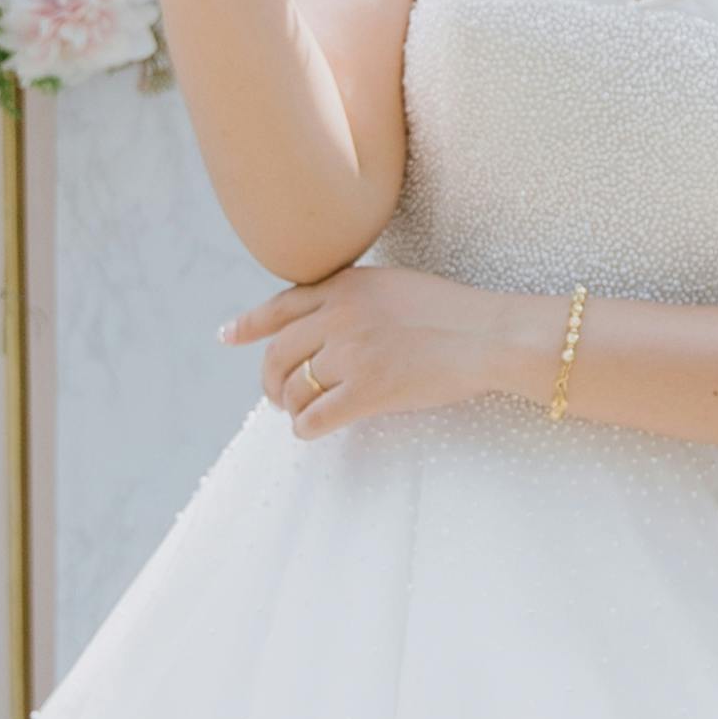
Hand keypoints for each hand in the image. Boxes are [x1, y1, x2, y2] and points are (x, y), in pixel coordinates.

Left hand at [223, 266, 536, 437]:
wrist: (490, 335)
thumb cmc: (454, 315)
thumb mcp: (394, 287)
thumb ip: (353, 299)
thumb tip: (320, 328)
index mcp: (345, 287)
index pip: (280, 306)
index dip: (249, 325)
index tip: (227, 337)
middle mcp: (340, 316)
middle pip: (278, 353)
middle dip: (270, 380)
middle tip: (277, 397)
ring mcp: (352, 353)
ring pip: (294, 388)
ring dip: (291, 407)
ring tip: (300, 415)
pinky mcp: (368, 390)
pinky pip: (315, 417)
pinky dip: (306, 428)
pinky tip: (311, 431)